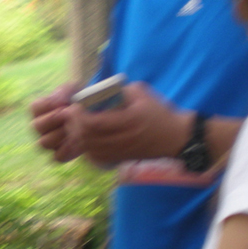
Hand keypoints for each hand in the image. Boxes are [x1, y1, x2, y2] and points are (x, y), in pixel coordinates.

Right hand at [31, 83, 83, 161]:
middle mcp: (41, 127)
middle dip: (54, 119)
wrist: (95, 116)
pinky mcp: (61, 154)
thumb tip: (58, 101)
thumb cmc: (80, 100)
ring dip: (60, 134)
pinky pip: (58, 156)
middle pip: (37, 126)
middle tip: (69, 115)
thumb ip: (65, 91)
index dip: (48, 105)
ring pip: (44, 143)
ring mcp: (49, 142)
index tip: (63, 103)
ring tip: (75, 127)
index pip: (34, 108)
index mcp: (40, 110)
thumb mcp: (74, 89)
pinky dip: (69, 149)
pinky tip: (79, 140)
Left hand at [77, 83, 193, 166]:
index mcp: (128, 121)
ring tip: (76, 126)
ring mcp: (121, 151)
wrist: (176, 138)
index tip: (75, 107)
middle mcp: (123, 139)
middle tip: (71, 116)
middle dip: (74, 127)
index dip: (79, 116)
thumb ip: (121, 89)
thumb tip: (99, 89)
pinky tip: (86, 140)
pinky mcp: (120, 159)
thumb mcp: (143, 94)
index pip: (94, 123)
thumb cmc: (160, 114)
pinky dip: (87, 149)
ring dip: (78, 138)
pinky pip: (96, 158)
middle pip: (88, 138)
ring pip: (89, 150)